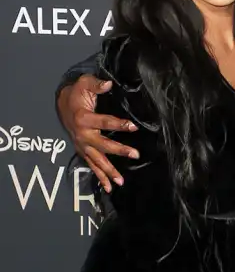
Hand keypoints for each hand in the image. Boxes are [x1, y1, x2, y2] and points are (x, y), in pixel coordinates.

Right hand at [57, 73, 138, 192]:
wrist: (62, 105)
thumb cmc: (77, 93)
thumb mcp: (84, 83)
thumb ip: (96, 84)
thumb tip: (109, 83)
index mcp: (84, 118)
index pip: (104, 122)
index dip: (119, 124)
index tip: (134, 127)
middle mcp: (82, 134)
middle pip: (102, 145)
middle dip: (118, 150)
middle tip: (135, 154)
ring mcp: (82, 145)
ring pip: (96, 160)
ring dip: (108, 171)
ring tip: (121, 181)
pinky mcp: (82, 151)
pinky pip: (91, 166)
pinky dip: (99, 177)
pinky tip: (109, 188)